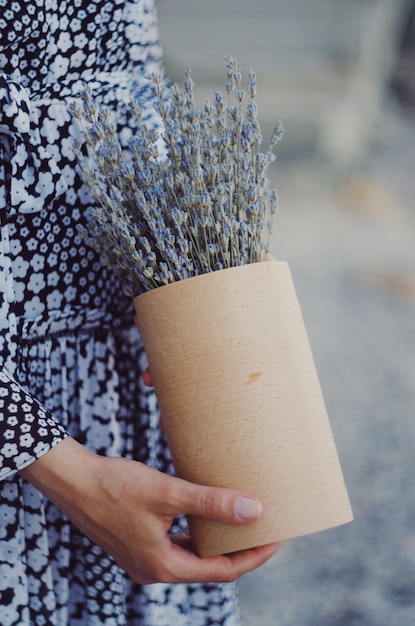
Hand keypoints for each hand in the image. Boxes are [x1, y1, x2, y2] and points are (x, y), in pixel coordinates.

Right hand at [20, 438, 282, 583]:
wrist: (72, 481)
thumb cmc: (116, 485)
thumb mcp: (169, 493)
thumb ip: (211, 503)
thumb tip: (253, 510)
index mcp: (164, 566)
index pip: (222, 571)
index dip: (253, 556)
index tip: (276, 538)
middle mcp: (154, 569)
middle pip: (208, 566)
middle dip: (237, 549)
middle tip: (263, 528)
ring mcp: (143, 558)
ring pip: (192, 555)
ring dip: (215, 540)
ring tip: (239, 520)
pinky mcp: (137, 543)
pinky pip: (176, 544)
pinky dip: (195, 532)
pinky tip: (203, 513)